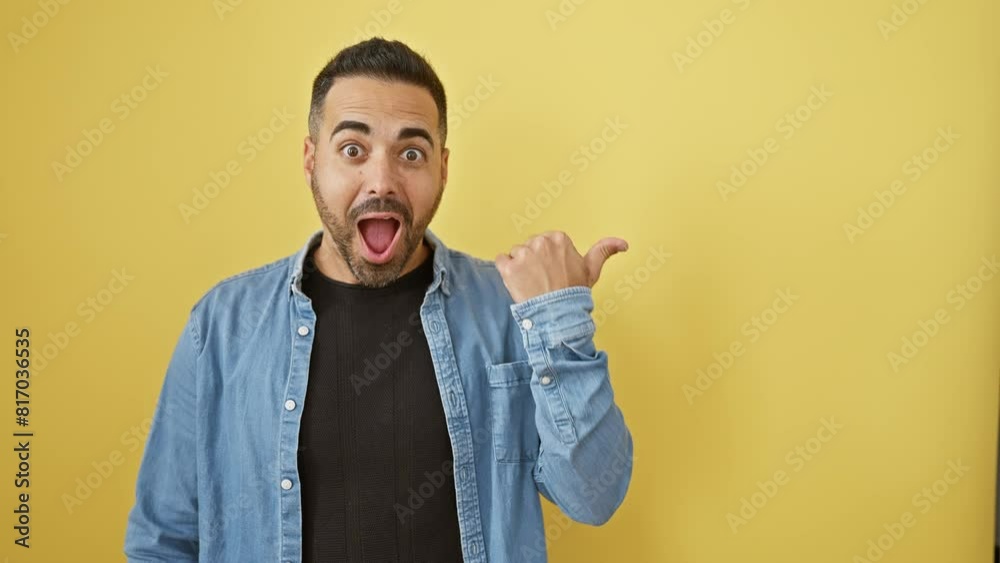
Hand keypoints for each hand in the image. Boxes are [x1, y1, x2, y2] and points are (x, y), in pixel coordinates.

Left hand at [494, 231, 628, 303]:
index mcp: (558, 239)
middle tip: (543, 280)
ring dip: (519, 267)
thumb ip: (604, 250)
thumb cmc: (574, 293)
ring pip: (515, 253)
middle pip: (529, 246)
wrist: (558, 315)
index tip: (553, 272)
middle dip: (533, 261)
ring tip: (532, 284)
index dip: (547, 259)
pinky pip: (501, 261)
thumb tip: (623, 243)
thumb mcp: (592, 270)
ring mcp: (523, 254)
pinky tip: (518, 282)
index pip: (544, 242)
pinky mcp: (509, 268)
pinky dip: (505, 271)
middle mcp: (540, 242)